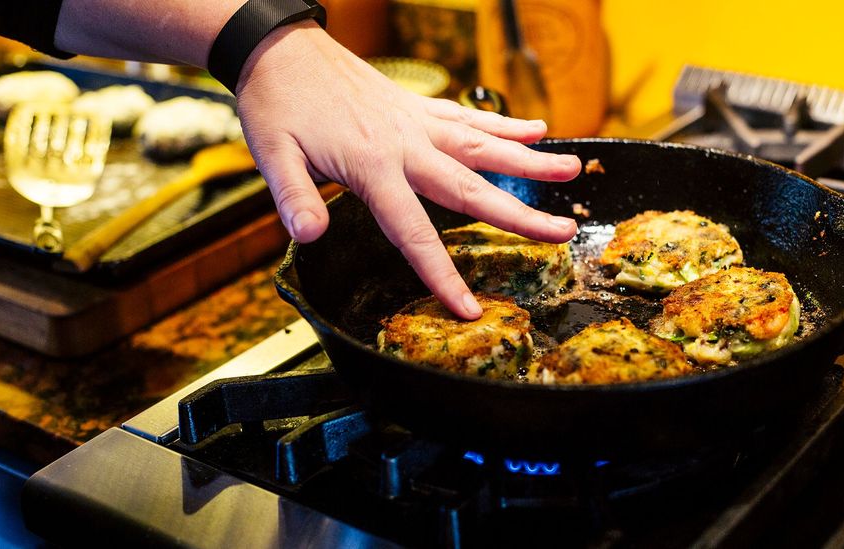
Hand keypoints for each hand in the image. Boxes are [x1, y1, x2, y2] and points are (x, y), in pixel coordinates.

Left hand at [235, 22, 580, 318]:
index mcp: (372, 168)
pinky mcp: (418, 106)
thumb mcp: (272, 154)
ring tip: (570, 169)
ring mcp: (417, 122)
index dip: (443, 275)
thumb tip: (310, 235)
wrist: (281, 47)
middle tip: (563, 232)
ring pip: (483, 146)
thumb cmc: (276, 104)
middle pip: (472, 188)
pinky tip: (536, 128)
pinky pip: (468, 117)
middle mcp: (406, 146)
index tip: (469, 308)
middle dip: (520, 216)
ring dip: (528, 160)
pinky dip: (503, 124)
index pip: (415, 234)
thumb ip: (295, 197)